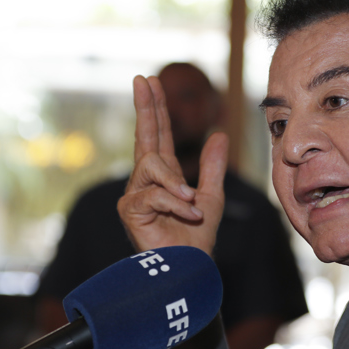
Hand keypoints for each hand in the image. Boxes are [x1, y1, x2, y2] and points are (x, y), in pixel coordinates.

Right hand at [117, 75, 227, 254]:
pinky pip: (154, 193)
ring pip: (153, 167)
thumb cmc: (196, 240)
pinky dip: (175, 202)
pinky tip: (187, 213)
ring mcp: (134, 195)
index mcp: (163, 176)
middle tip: (143, 80)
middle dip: (146, 107)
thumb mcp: (211, 196)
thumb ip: (212, 167)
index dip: (155, 108)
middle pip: (145, 137)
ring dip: (176, 183)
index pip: (158, 135)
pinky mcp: (130, 211)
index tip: (150, 81)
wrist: (190, 269)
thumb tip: (219, 134)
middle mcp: (145, 181)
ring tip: (191, 203)